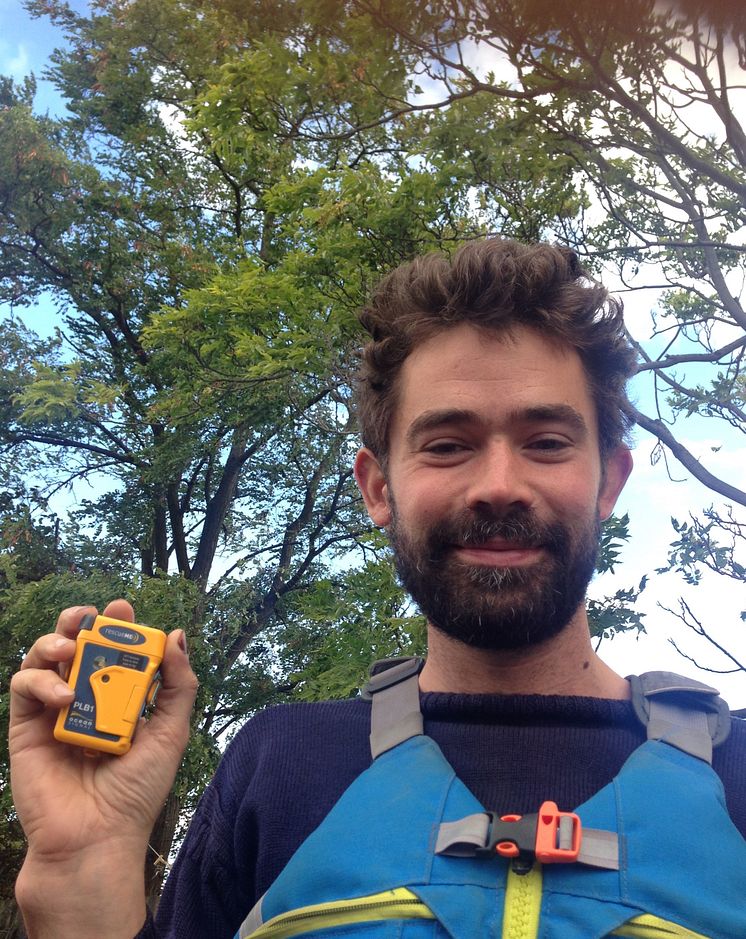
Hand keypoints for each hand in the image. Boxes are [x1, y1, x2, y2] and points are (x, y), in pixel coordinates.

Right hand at [9, 600, 197, 937]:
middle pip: (74, 645)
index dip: (117, 625)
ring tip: (72, 649)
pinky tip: (63, 696)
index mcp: (118, 699)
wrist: (95, 838)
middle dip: (79, 621)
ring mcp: (53, 712)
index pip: (113, 650)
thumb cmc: (136, 791)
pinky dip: (41, 680)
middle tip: (89, 615)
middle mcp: (84, 700)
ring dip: (55, 642)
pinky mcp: (26, 727)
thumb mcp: (170, 732)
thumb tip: (177, 636)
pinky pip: (24, 687)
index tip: (124, 608)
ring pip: (43, 658)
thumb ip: (178, 685)